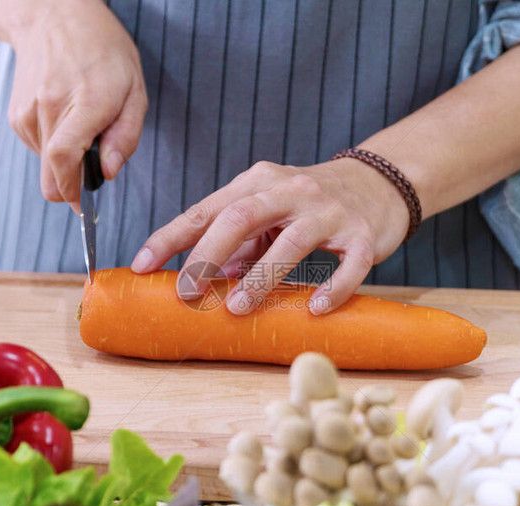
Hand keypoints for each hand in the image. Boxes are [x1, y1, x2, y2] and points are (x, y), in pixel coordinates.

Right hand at [7, 0, 146, 208]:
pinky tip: (66, 119)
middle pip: (50, 176)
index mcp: (84, 102)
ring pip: (46, 167)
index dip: (74, 191)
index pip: (65, 158)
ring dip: (67, 162)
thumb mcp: (134, 90)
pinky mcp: (16, 117)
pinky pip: (38, 151)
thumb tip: (108, 173)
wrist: (53, 17)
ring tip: (83, 126)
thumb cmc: (103, 52)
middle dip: (72, 189)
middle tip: (92, 175)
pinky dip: (55, 148)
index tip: (86, 207)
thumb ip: (126, 136)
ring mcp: (27, 113)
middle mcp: (49, 109)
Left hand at [130, 159, 410, 314]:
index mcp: (258, 182)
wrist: (379, 182)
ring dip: (261, 277)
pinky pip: (348, 264)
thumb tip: (206, 278)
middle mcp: (290, 190)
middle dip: (207, 255)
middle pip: (240, 218)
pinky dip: (333, 287)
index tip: (141, 265)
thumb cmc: (311, 202)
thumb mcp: (270, 210)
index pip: (206, 209)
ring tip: (238, 308)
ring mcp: (328, 211)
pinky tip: (315, 308)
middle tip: (186, 291)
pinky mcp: (362, 234)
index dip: (170, 237)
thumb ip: (239, 241)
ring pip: (291, 242)